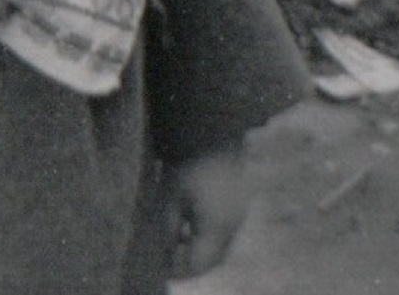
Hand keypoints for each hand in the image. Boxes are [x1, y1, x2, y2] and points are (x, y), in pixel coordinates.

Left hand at [164, 144, 250, 280]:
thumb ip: (168, 228)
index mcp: (216, 228)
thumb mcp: (172, 196)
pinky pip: (223, 232)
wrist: (216, 130)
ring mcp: (238, 215)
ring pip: (218, 246)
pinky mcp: (238, 204)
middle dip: (189, 263)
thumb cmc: (190, 162)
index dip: (178, 269)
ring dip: (199, 250)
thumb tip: (164, 250)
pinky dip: (207, 236)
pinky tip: (190, 223)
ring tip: (176, 240)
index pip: (197, 264)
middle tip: (168, 257)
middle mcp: (232, 226)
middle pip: (211, 259)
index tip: (161, 264)